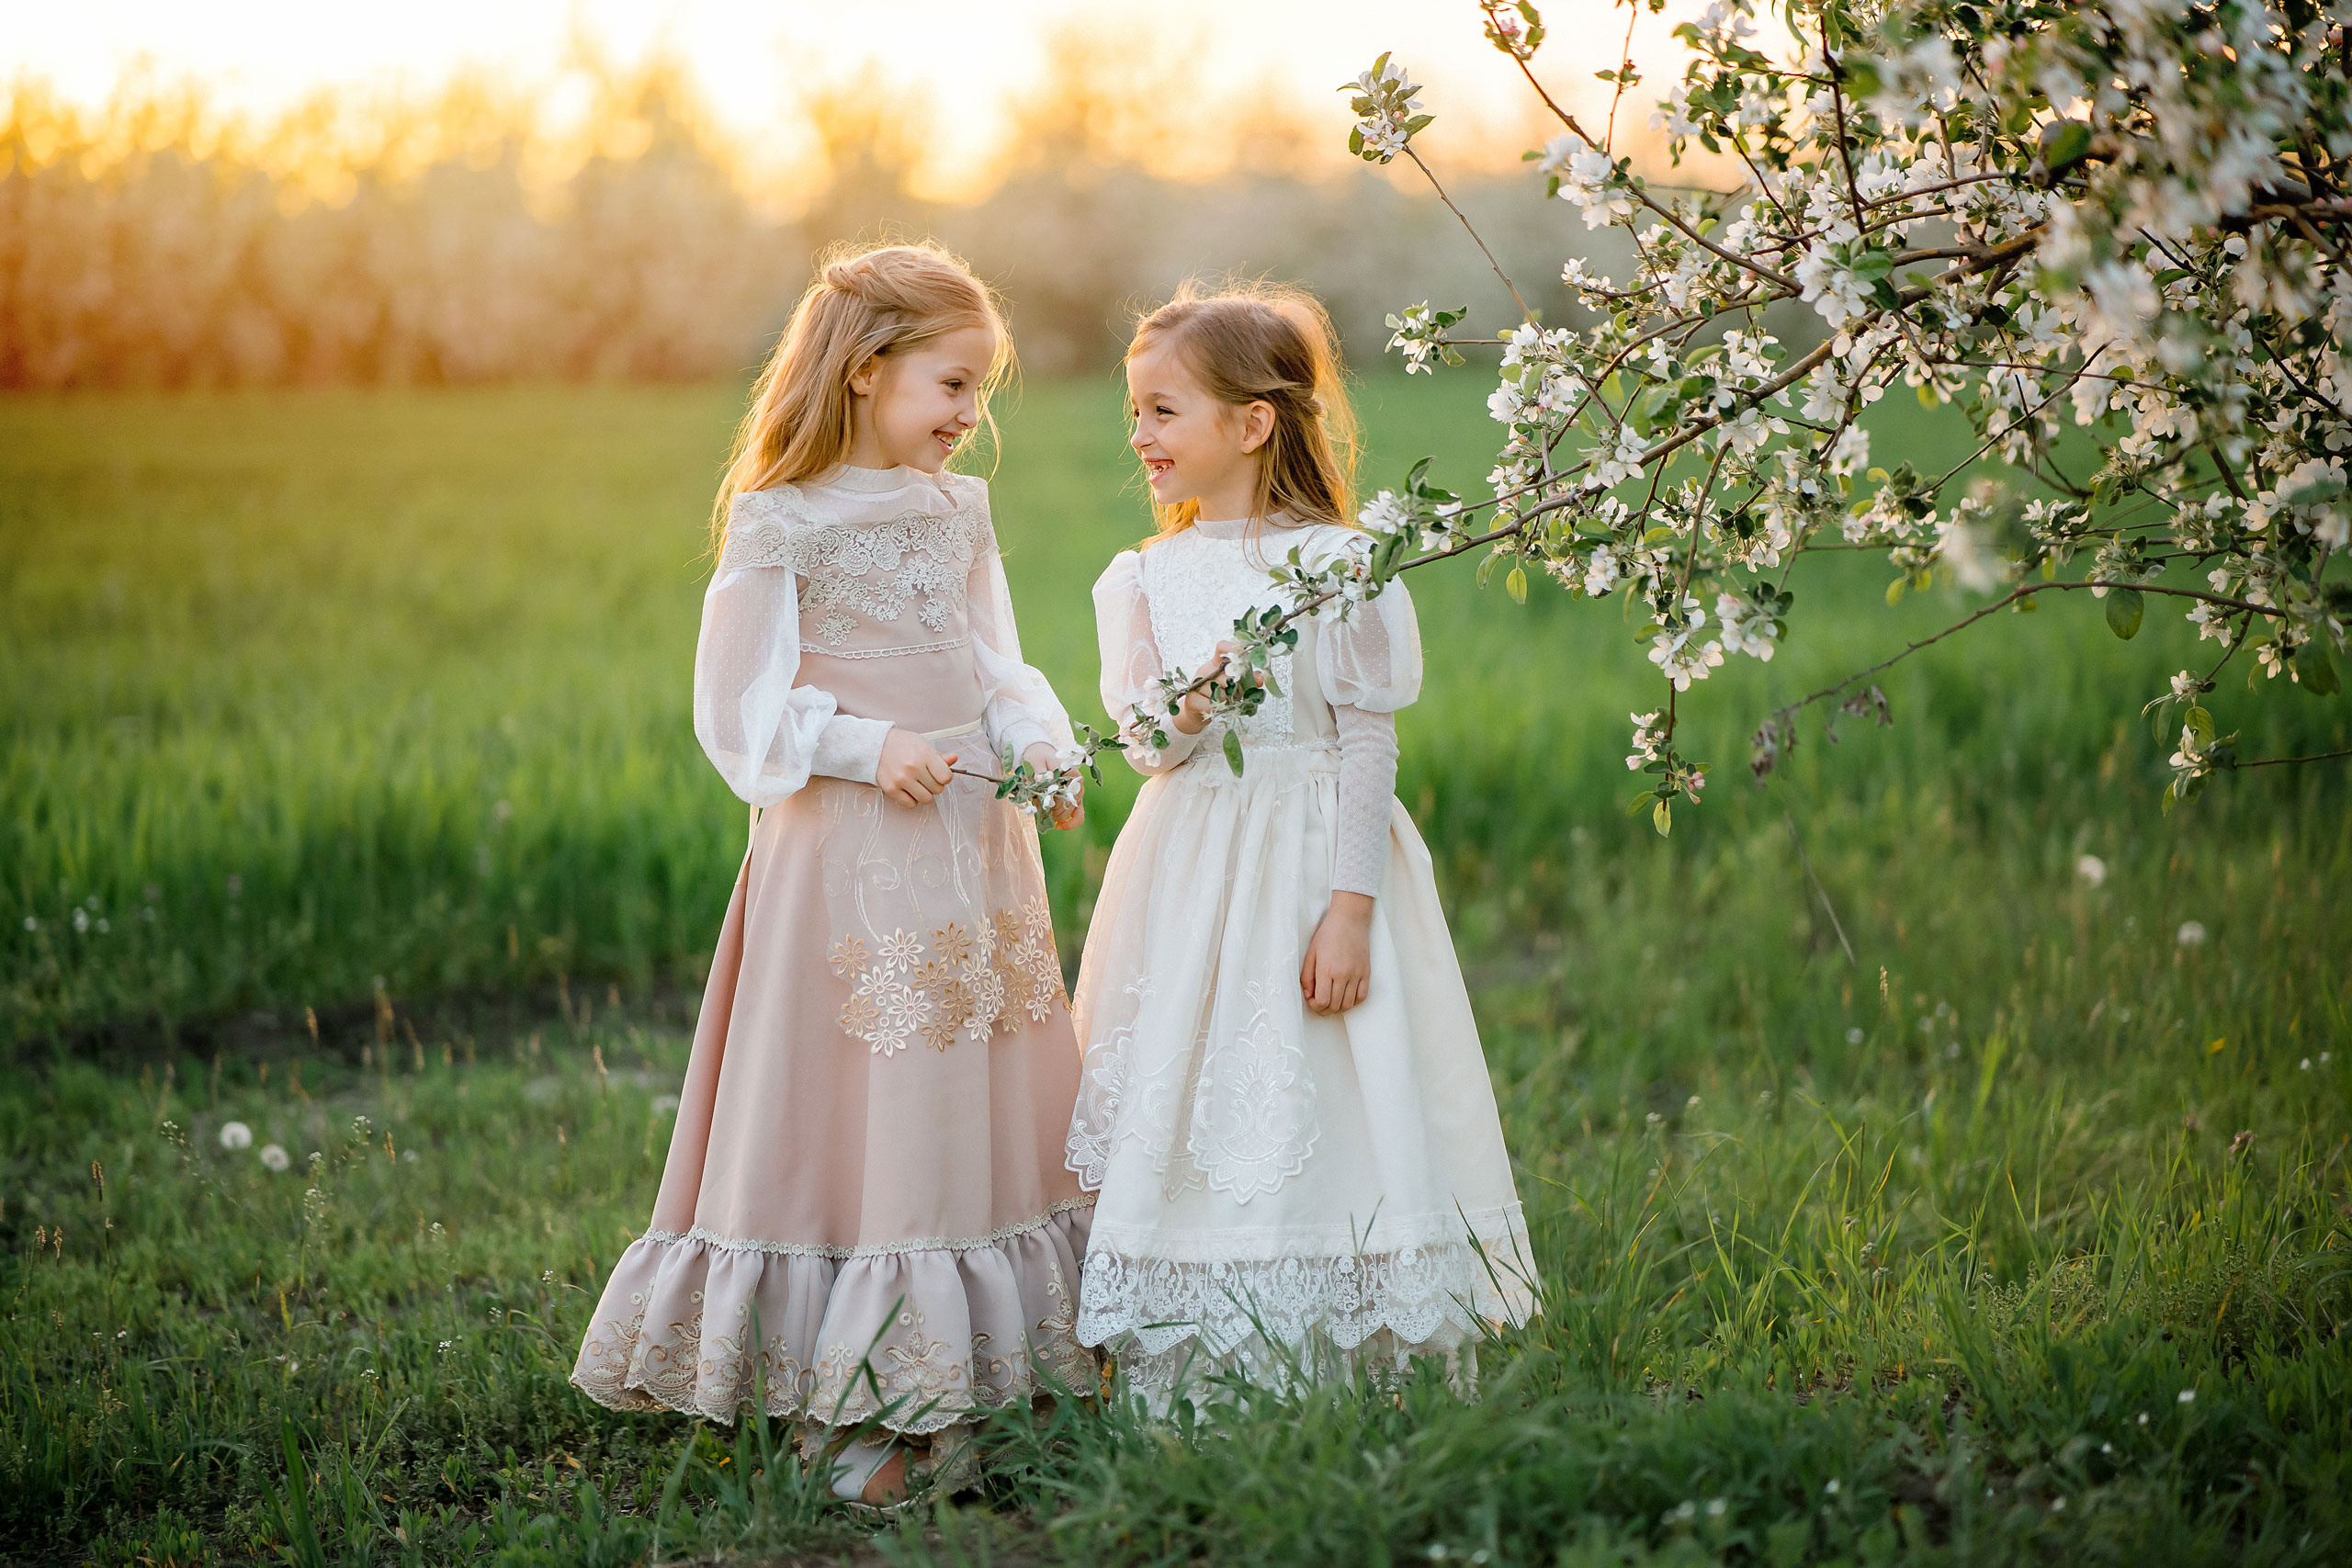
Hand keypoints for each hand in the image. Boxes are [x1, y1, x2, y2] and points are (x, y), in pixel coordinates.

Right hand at [876, 729, 956, 808]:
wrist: (876, 745)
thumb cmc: (902, 744)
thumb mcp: (923, 744)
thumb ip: (939, 756)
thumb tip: (954, 759)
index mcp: (924, 754)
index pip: (946, 777)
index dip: (945, 777)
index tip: (939, 774)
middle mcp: (913, 767)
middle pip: (937, 789)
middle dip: (935, 785)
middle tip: (926, 777)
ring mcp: (901, 779)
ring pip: (926, 799)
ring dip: (925, 794)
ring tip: (918, 784)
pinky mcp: (891, 789)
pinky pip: (910, 804)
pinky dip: (912, 799)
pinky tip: (909, 789)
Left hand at [1024, 742, 1083, 830]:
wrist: (1042, 755)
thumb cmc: (1039, 757)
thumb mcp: (1036, 760)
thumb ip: (1039, 770)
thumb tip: (1042, 779)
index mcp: (1072, 772)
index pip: (1066, 791)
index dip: (1052, 798)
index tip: (1040, 797)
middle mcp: (1078, 784)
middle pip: (1067, 804)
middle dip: (1050, 807)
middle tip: (1037, 801)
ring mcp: (1077, 794)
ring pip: (1071, 812)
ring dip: (1054, 815)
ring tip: (1042, 809)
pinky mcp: (1074, 801)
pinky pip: (1078, 816)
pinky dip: (1069, 824)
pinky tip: (1058, 826)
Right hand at [1172, 640, 1254, 734]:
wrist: (1197, 713)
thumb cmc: (1217, 697)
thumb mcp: (1235, 687)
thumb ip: (1248, 680)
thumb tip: (1261, 677)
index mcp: (1216, 663)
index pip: (1222, 647)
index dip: (1232, 648)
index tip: (1243, 654)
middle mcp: (1205, 670)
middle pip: (1227, 674)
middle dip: (1236, 687)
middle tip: (1237, 694)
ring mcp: (1196, 683)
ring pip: (1220, 691)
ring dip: (1227, 700)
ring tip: (1225, 702)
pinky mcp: (1192, 698)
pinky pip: (1211, 703)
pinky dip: (1218, 708)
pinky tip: (1216, 708)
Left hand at [1300, 891, 1373, 1015]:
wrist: (1349, 920)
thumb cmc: (1328, 934)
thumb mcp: (1311, 953)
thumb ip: (1307, 976)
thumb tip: (1308, 995)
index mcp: (1326, 969)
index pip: (1321, 1001)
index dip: (1315, 1006)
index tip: (1312, 1000)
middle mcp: (1343, 974)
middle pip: (1334, 1006)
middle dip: (1324, 1010)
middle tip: (1319, 1004)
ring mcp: (1357, 974)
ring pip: (1349, 1004)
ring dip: (1338, 1008)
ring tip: (1332, 1002)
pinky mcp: (1366, 973)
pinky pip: (1362, 996)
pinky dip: (1353, 1002)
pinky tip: (1346, 997)